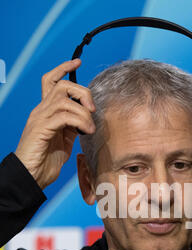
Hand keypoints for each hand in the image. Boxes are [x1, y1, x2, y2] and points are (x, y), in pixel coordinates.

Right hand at [15, 59, 95, 189]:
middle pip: (61, 85)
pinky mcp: (41, 129)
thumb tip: (87, 119)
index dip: (63, 68)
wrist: (31, 176)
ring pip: (63, 99)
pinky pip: (63, 116)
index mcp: (46, 111)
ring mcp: (40, 118)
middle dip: (82, 92)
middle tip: (92, 108)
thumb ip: (72, 126)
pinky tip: (85, 131)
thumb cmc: (46, 160)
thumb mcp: (64, 140)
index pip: (50, 80)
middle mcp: (41, 110)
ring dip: (83, 111)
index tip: (77, 62)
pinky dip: (79, 121)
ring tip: (90, 127)